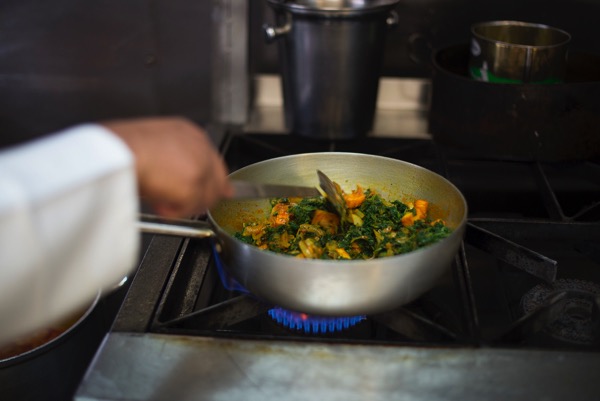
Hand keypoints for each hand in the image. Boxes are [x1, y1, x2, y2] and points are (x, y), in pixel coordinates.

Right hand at [102, 116, 232, 216]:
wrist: (117, 150)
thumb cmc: (124, 146)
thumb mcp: (152, 144)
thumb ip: (172, 158)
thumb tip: (177, 178)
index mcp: (191, 134)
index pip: (213, 162)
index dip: (213, 182)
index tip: (218, 193)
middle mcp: (201, 149)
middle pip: (216, 183)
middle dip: (201, 198)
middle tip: (181, 205)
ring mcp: (200, 168)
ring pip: (203, 200)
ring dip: (182, 206)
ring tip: (159, 199)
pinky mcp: (193, 187)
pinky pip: (186, 210)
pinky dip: (171, 212)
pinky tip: (157, 202)